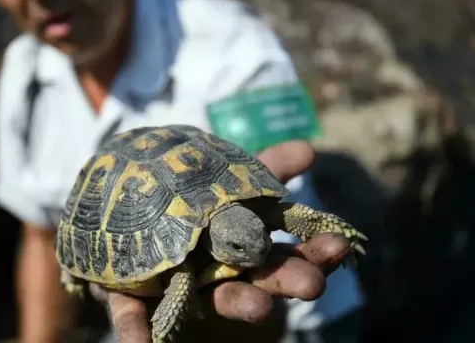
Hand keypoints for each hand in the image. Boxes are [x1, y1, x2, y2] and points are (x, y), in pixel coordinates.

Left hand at [88, 140, 353, 341]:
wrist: (135, 203)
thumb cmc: (191, 190)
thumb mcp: (231, 175)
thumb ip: (267, 166)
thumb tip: (310, 149)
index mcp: (249, 239)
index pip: (290, 246)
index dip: (314, 248)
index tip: (340, 245)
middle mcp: (224, 267)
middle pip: (263, 276)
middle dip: (289, 278)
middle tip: (313, 283)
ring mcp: (185, 284)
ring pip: (217, 295)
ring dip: (241, 303)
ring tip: (261, 308)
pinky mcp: (139, 294)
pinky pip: (135, 315)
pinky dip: (137, 331)